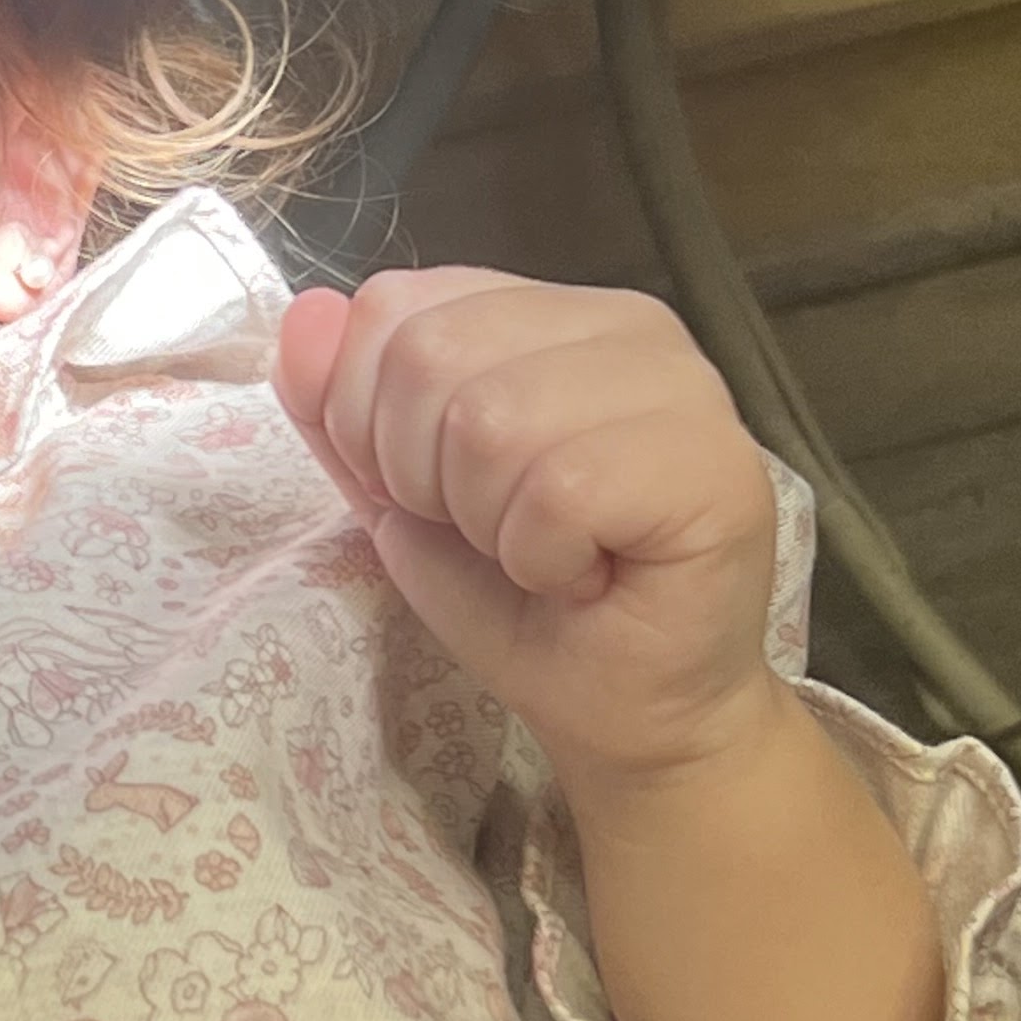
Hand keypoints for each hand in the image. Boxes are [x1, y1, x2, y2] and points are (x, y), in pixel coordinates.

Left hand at [272, 269, 783, 796]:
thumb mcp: (397, 495)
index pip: (394, 305)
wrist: (626, 714)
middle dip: (422, 476)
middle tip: (493, 535)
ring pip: (491, 419)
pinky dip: (541, 558)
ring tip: (544, 555)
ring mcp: (686, 387)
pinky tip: (588, 577)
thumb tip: (306, 312)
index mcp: (550, 312)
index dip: (368, 417)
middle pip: (429, 356)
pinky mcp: (714, 464)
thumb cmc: (521, 602)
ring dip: (487, 523)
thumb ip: (341, 404)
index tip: (430, 494)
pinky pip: (558, 489)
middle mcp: (628, 326)